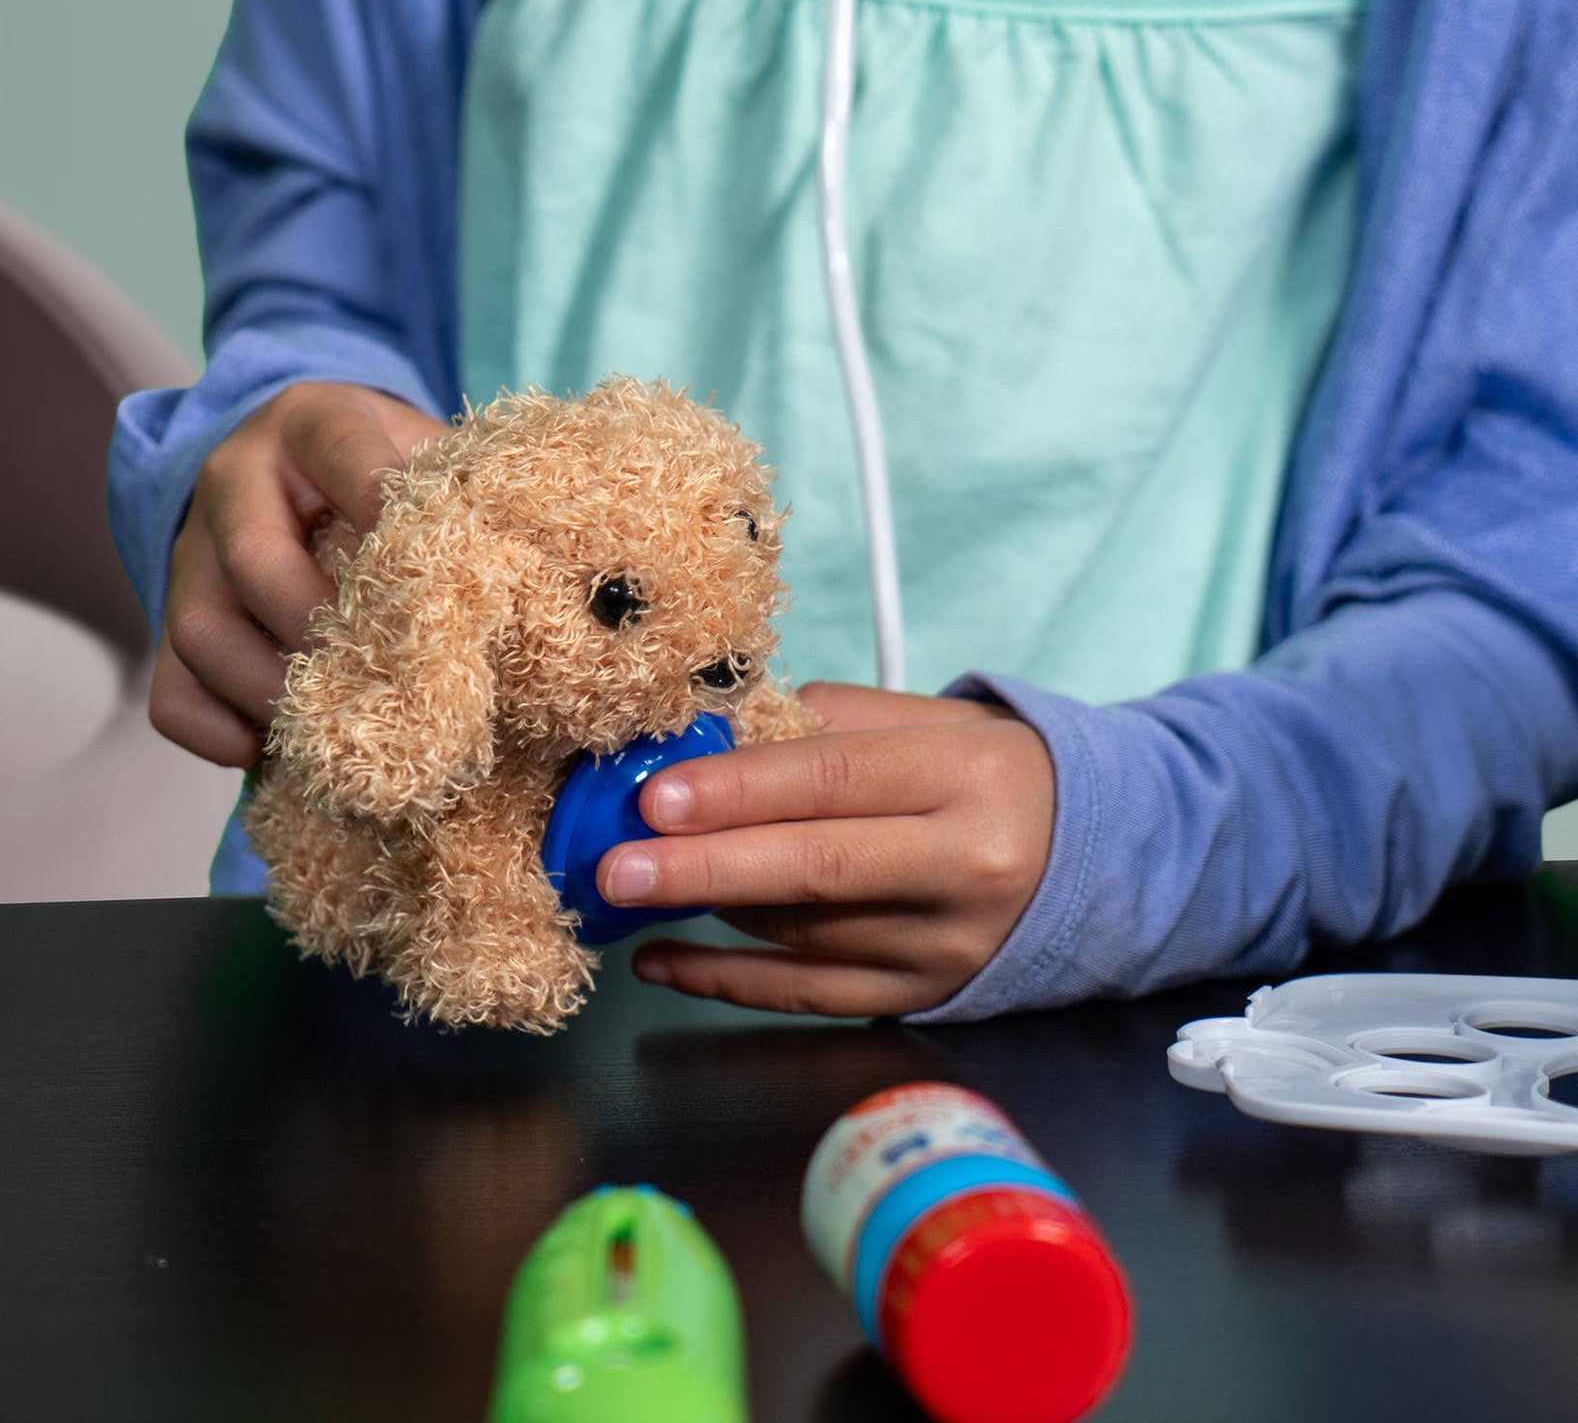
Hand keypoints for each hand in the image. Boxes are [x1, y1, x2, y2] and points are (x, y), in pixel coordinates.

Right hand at [148, 381, 445, 766]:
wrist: (294, 459)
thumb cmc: (383, 466)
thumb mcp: (423, 448)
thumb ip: (464, 489)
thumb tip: (545, 564)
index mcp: (312, 422)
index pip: (343, 455)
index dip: (386, 510)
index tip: (431, 573)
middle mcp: (235, 477)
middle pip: (253, 557)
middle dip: (317, 628)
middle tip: (378, 677)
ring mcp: (191, 550)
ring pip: (200, 629)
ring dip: (267, 691)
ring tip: (328, 727)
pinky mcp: (171, 616)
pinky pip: (169, 688)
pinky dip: (215, 731)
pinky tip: (267, 750)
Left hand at [603, 684, 1054, 1016]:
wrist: (1100, 853)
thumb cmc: (988, 770)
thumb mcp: (926, 721)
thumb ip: (819, 722)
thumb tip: (706, 736)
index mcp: (965, 775)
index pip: (836, 780)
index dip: (740, 790)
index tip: (657, 797)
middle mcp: (964, 865)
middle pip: (818, 869)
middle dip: (705, 868)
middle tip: (617, 866)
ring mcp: (947, 943)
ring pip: (804, 932)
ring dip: (706, 911)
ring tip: (630, 885)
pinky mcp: (927, 996)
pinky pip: (809, 996)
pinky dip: (726, 980)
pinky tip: (662, 959)